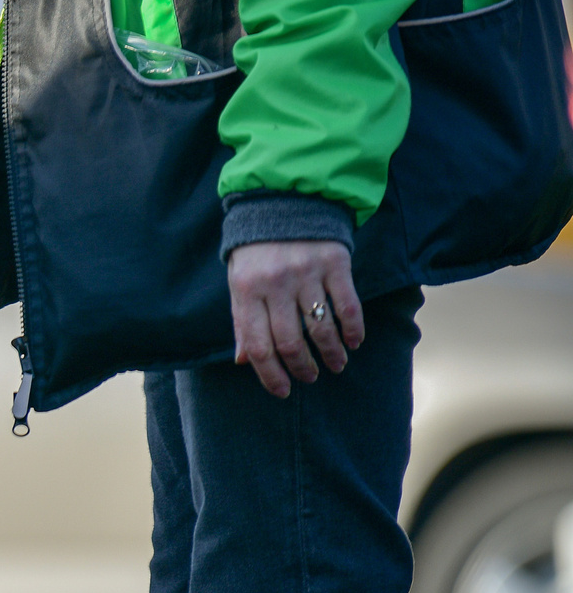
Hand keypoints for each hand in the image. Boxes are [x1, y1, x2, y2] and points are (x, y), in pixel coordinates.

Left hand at [228, 240, 363, 397]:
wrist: (283, 201)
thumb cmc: (257, 250)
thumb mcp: (239, 282)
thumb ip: (242, 320)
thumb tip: (244, 361)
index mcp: (246, 291)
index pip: (258, 346)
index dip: (270, 375)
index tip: (282, 391)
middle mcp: (276, 284)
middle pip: (290, 342)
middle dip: (301, 368)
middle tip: (309, 378)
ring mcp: (306, 273)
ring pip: (321, 328)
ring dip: (330, 354)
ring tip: (335, 366)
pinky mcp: (334, 263)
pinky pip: (348, 305)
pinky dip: (353, 329)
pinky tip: (353, 343)